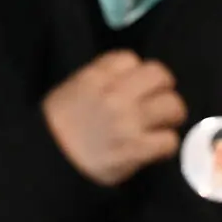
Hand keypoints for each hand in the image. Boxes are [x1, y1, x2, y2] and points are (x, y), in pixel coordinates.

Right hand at [42, 49, 186, 186]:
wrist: (49, 162)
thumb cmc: (56, 128)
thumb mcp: (71, 90)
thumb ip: (99, 79)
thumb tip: (127, 79)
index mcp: (95, 77)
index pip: (130, 58)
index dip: (135, 72)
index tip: (134, 85)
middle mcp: (115, 94)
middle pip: (160, 75)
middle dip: (162, 88)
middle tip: (158, 102)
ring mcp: (128, 121)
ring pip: (173, 105)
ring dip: (171, 116)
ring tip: (162, 125)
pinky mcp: (136, 149)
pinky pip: (169, 140)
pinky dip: (166, 145)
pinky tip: (157, 148)